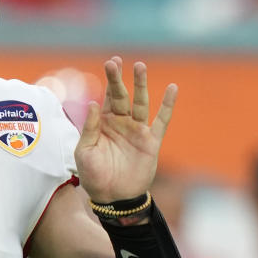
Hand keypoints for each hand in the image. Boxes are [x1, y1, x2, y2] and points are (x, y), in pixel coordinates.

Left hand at [74, 56, 176, 203]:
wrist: (112, 197)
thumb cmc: (93, 174)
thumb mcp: (84, 151)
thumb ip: (89, 128)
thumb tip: (93, 103)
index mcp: (103, 123)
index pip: (107, 96)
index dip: (109, 80)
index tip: (110, 62)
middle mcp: (121, 123)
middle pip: (122, 95)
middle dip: (120, 79)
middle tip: (118, 61)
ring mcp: (137, 131)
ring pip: (140, 103)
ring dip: (141, 85)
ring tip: (140, 66)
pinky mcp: (151, 141)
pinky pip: (161, 121)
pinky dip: (167, 105)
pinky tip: (172, 89)